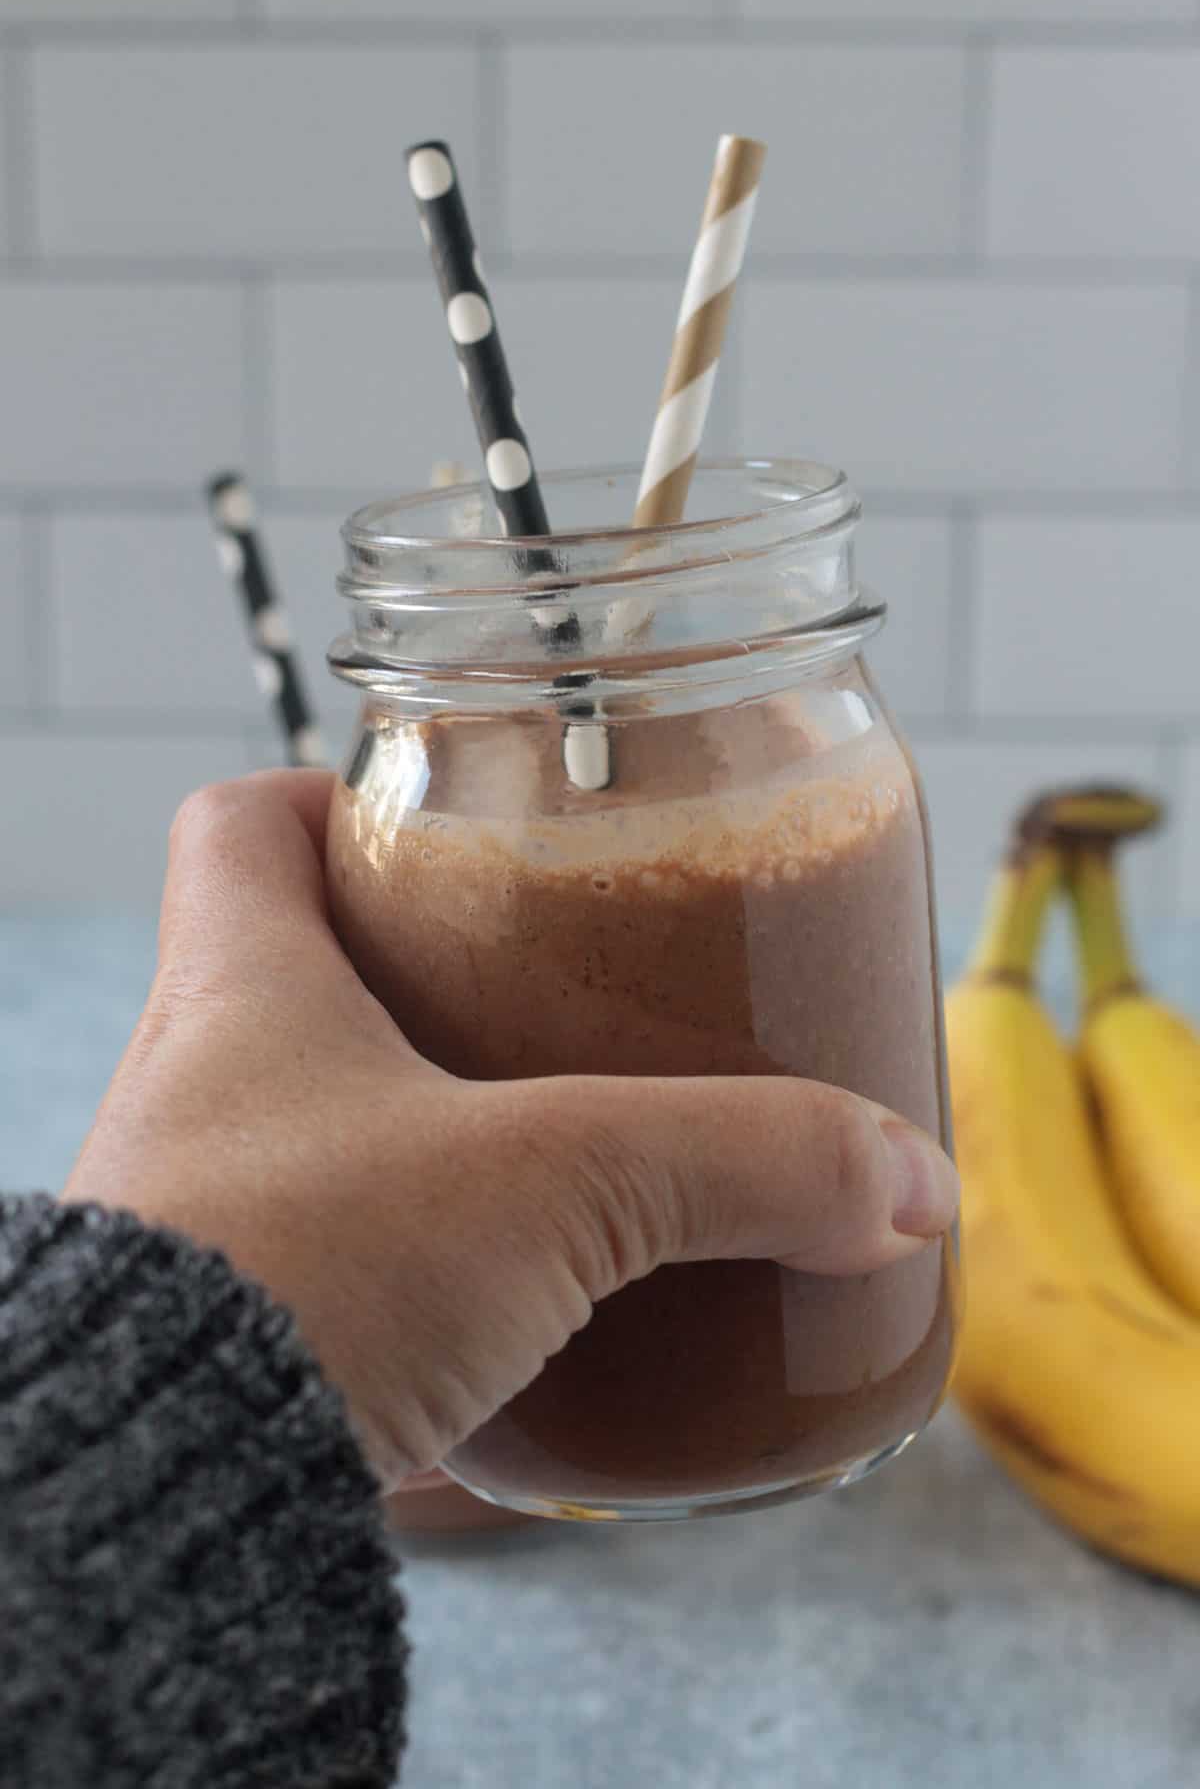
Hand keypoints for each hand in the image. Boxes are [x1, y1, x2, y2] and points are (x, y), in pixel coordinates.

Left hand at [65, 771, 957, 1492]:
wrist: (171, 1511)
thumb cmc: (305, 1280)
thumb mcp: (554, 1183)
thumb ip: (742, 1158)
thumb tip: (904, 1180)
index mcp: (240, 989)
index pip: (244, 823)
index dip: (332, 795)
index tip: (441, 822)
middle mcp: (207, 1095)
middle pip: (308, 976)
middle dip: (436, 977)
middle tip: (563, 990)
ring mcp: (220, 1227)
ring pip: (336, 1138)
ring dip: (448, 1144)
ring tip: (576, 1161)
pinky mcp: (255, 1348)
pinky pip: (356, 1286)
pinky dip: (444, 1292)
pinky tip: (545, 1328)